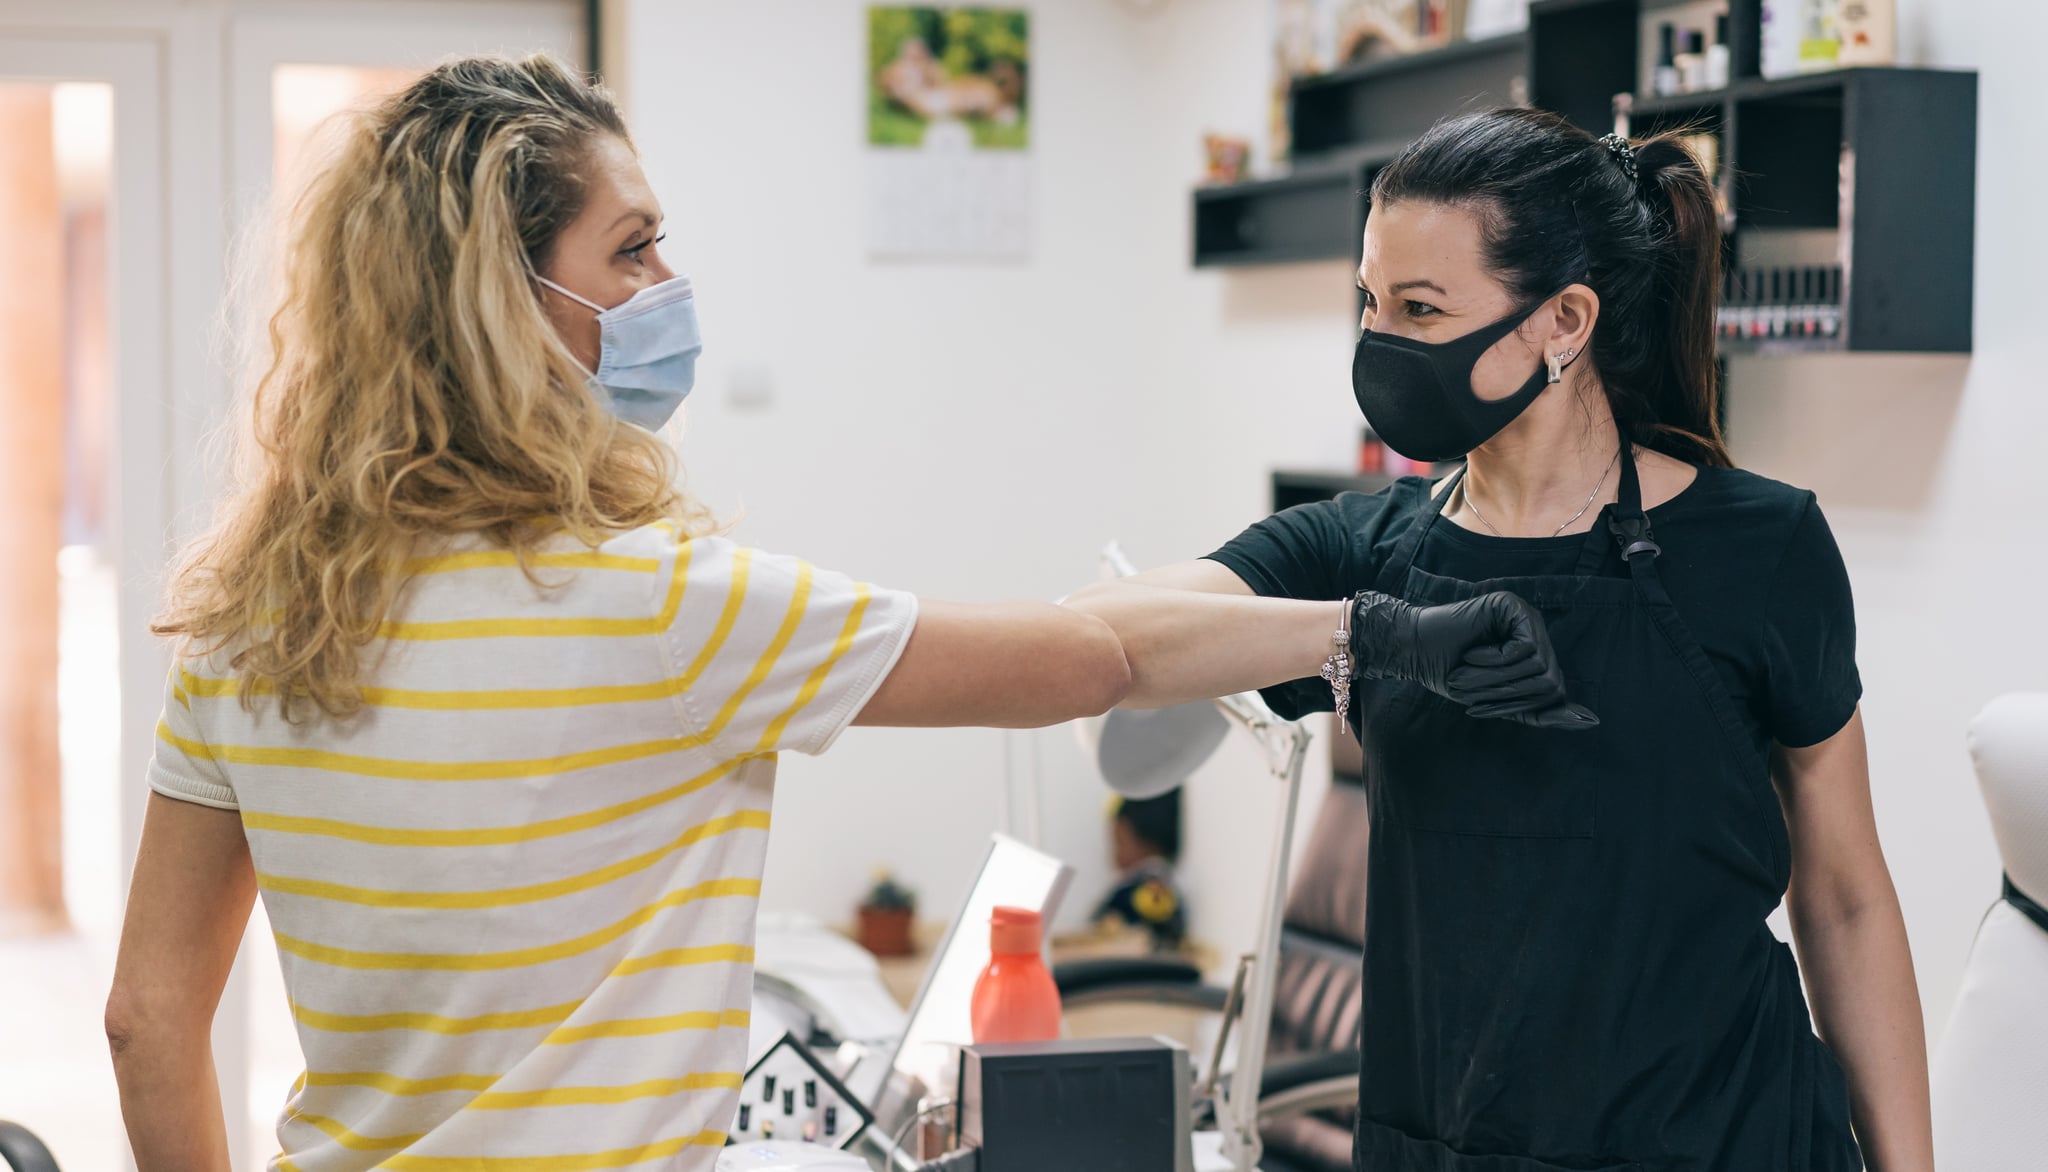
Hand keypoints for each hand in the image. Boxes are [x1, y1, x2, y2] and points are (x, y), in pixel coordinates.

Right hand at [1350, 590, 1597, 730]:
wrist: (1414, 652)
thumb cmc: (1450, 675)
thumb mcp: (1501, 702)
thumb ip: (1542, 713)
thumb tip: (1592, 721)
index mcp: (1536, 654)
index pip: (1554, 691)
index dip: (1517, 706)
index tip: (1479, 707)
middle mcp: (1536, 632)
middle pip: (1550, 680)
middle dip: (1506, 694)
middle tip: (1468, 687)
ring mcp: (1526, 616)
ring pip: (1538, 665)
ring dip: (1496, 678)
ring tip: (1466, 671)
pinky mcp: (1512, 606)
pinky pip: (1523, 648)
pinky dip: (1494, 659)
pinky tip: (1472, 652)